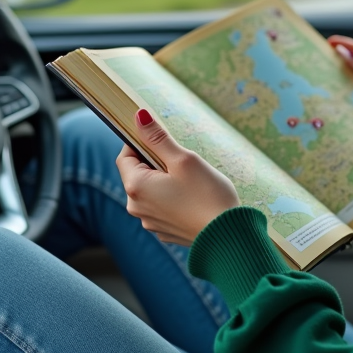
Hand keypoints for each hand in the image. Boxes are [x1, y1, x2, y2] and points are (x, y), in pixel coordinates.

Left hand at [116, 109, 240, 245]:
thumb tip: (139, 116)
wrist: (227, 236)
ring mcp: (150, 222)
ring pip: (150, 190)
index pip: (125, 156)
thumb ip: (158, 138)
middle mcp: (137, 207)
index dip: (140, 143)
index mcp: (136, 187)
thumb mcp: (183, 159)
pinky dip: (172, 198)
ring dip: (164, 180)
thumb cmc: (207, 195)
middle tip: (182, 161)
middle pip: (137, 174)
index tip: (160, 138)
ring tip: (191, 181)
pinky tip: (193, 198)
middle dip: (155, 162)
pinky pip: (161, 207)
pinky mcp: (165, 231)